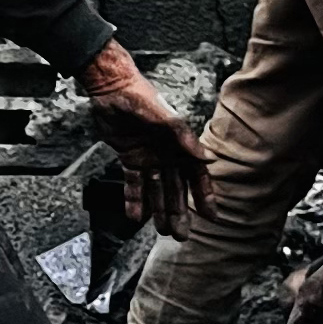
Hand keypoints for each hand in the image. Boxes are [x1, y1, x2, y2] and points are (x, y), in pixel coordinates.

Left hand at [80, 44, 211, 222]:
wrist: (111, 88)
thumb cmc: (141, 98)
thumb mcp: (164, 117)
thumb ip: (184, 138)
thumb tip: (207, 159)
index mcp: (180, 145)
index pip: (196, 175)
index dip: (204, 196)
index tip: (211, 216)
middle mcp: (167, 154)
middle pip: (176, 189)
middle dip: (179, 212)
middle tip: (181, 235)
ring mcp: (148, 157)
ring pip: (156, 189)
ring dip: (159, 210)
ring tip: (163, 231)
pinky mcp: (129, 158)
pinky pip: (133, 183)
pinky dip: (134, 199)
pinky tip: (136, 217)